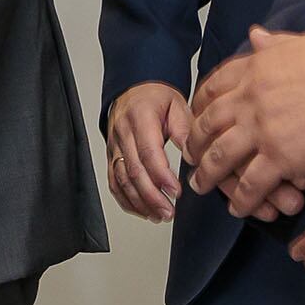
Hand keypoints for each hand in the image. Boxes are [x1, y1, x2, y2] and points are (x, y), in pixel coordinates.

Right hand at [105, 82, 191, 220]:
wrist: (134, 89)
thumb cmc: (156, 97)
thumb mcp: (178, 105)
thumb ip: (185, 130)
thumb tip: (193, 156)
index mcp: (140, 117)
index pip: (148, 152)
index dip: (161, 175)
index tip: (176, 191)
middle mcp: (123, 133)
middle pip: (133, 171)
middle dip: (151, 196)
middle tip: (168, 211)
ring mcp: (114, 146)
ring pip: (122, 180)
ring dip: (140, 202)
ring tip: (159, 215)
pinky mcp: (111, 157)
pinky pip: (114, 182)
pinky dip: (126, 200)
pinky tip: (142, 210)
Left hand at [184, 26, 304, 221]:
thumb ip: (276, 44)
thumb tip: (255, 34)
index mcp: (257, 67)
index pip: (215, 86)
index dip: (201, 105)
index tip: (197, 117)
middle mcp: (252, 97)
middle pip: (209, 123)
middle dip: (196, 142)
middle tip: (192, 156)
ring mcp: (263, 128)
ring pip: (221, 156)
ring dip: (208, 175)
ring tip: (201, 187)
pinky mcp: (281, 156)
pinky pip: (251, 183)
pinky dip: (241, 199)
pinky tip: (238, 209)